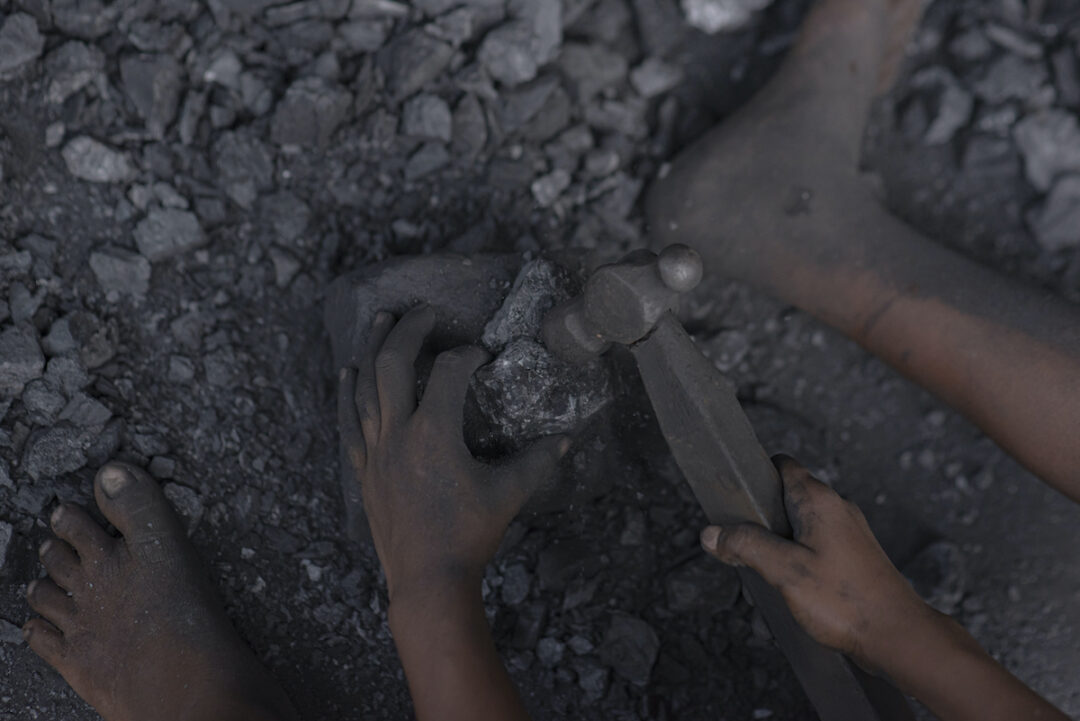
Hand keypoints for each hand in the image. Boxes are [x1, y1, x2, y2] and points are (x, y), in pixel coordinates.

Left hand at [337, 306, 569, 605]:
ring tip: (382, 319)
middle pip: (393, 364)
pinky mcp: (364, 471)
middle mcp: (398, 435)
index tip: (482, 356)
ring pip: (365, 386)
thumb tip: (567, 438)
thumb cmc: (469, 536)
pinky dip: (348, 394)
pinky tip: (348, 372)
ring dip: (372, 348)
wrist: (427, 580)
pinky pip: (349, 423)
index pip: (447, 373)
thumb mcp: (508, 494)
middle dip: (409, 331)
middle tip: (424, 310)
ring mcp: (375, 452)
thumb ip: (538, 460)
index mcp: (434, 434)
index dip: (466, 356)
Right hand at [700, 456, 938, 669]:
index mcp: (819, 501)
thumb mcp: (784, 571)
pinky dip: (797, 560)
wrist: (896, 635)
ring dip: (778, 545)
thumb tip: (713, 533)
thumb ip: (746, 546)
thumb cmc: (846, 601)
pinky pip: (815, 546)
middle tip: (743, 549)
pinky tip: (791, 588)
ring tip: (767, 575)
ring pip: (800, 525)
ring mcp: (848, 532)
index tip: (733, 498)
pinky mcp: (854, 555)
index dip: (755, 475)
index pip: (782, 465)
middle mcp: (836, 508)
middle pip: (787, 497)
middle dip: (760, 521)